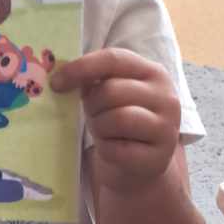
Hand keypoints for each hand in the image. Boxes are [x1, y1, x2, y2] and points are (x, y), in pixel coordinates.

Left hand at [52, 47, 180, 193]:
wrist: (142, 164)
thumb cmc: (121, 122)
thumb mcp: (111, 95)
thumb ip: (95, 80)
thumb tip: (62, 77)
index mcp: (153, 73)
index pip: (114, 59)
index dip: (81, 67)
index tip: (56, 82)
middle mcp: (166, 97)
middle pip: (112, 90)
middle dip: (92, 105)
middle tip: (92, 115)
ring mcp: (166, 128)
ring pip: (117, 118)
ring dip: (99, 127)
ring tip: (103, 131)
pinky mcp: (158, 157)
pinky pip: (118, 149)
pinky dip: (106, 149)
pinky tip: (112, 148)